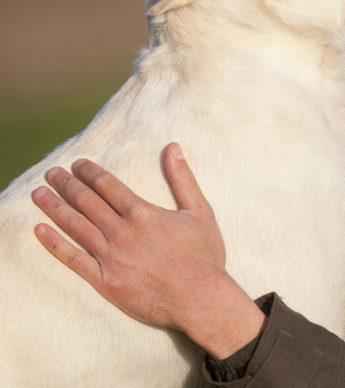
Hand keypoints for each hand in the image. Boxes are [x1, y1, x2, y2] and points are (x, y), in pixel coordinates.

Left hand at [31, 142, 265, 358]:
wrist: (199, 298)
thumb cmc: (203, 255)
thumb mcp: (200, 211)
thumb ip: (183, 178)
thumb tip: (173, 148)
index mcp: (142, 213)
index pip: (108, 186)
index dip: (89, 172)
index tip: (76, 163)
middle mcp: (122, 232)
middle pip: (86, 202)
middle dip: (66, 184)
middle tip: (51, 172)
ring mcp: (110, 257)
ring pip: (75, 226)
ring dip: (54, 207)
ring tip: (39, 194)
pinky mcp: (104, 281)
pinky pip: (73, 259)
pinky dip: (54, 243)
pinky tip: (40, 230)